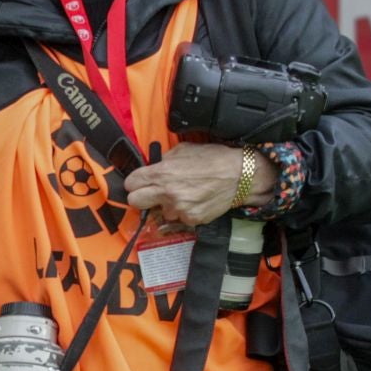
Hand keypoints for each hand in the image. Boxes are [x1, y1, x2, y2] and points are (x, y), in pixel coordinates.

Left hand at [123, 144, 270, 226]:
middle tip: (152, 192)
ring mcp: (179, 209)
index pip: (130, 183)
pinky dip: (185, 212)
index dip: (135, 182)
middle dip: (141, 196)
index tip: (140, 182)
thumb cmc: (213, 158)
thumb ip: (163, 161)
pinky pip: (180, 218)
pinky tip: (196, 201)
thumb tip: (152, 167)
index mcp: (161, 173)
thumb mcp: (183, 150)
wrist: (240, 175)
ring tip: (184, 194)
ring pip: (161, 212)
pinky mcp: (192, 220)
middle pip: (134, 202)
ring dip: (168, 205)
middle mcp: (167, 193)